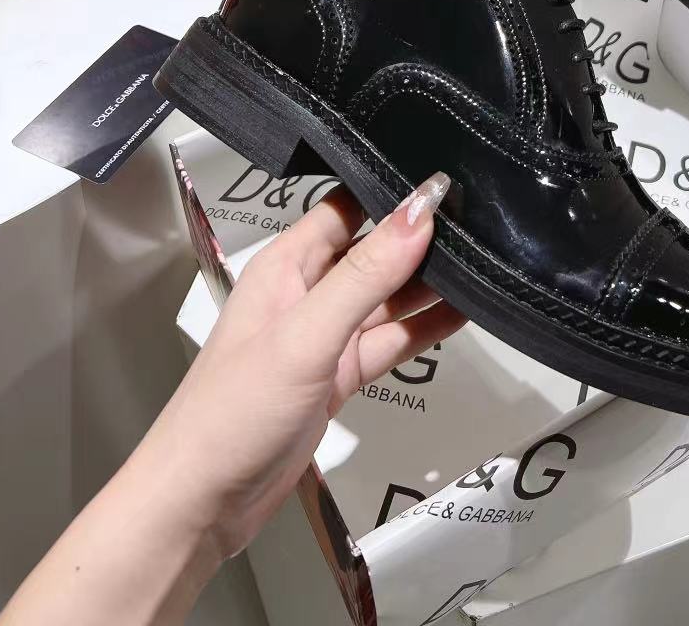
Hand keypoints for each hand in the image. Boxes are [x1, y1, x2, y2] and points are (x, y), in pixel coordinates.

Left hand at [140, 170, 462, 559]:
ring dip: (428, 284)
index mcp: (286, 265)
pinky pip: (388, 341)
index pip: (347, 207)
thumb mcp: (307, 335)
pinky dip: (422, 329)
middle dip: (420, 237)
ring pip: (385, 297)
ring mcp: (323, 338)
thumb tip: (422, 211)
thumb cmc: (234, 411)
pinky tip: (463, 314)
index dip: (392, 192)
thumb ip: (367, 274)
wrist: (200, 505)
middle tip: (484, 222)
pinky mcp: (338, 378)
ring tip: (488, 263)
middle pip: (373, 250)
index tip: (450, 182)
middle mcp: (306, 293)